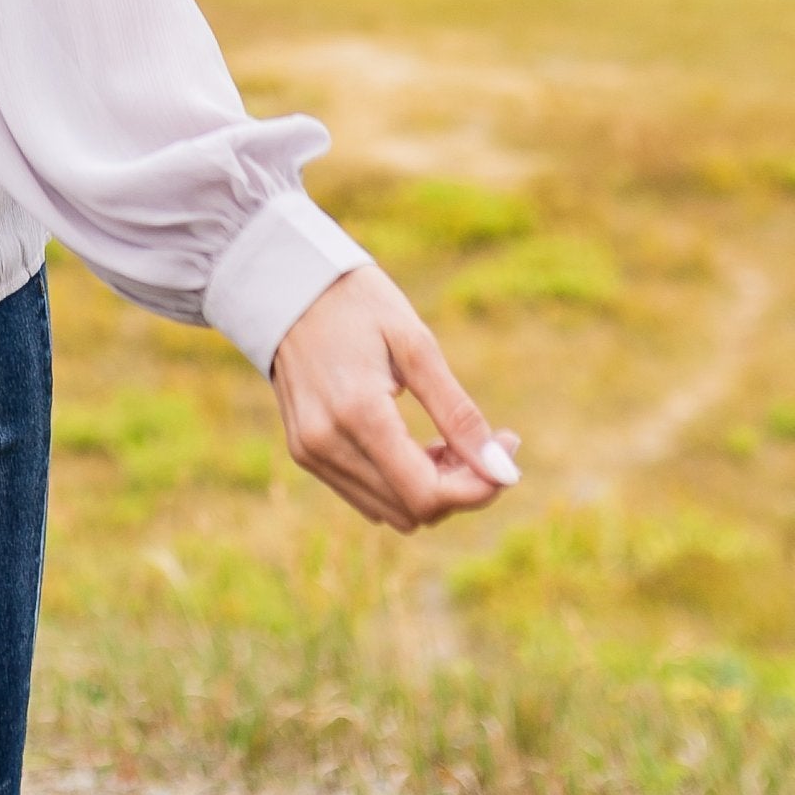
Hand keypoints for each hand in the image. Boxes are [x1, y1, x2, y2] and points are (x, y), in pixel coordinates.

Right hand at [269, 265, 519, 532]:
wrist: (286, 283)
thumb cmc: (357, 303)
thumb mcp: (415, 345)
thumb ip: (458, 413)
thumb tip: (503, 471)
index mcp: (358, 414)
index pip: (428, 494)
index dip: (480, 485)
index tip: (508, 445)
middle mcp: (327, 445)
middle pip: (413, 511)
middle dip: (460, 486)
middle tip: (482, 439)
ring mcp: (311, 453)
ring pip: (391, 511)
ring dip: (431, 487)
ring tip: (447, 439)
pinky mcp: (305, 452)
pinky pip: (365, 495)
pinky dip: (400, 483)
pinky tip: (413, 443)